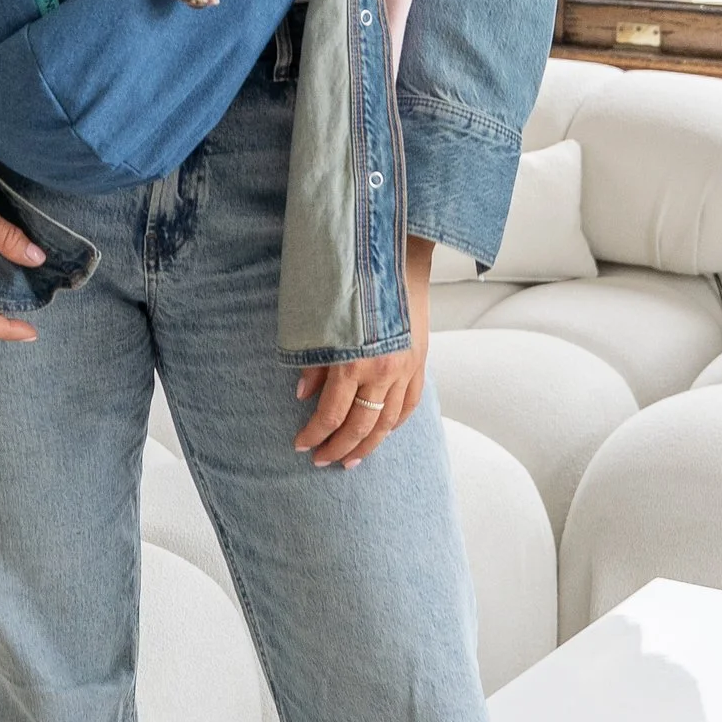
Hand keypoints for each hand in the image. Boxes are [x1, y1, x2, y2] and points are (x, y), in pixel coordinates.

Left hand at [293, 236, 432, 466]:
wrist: (397, 260)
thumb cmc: (354, 286)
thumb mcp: (323, 322)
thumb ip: (314, 362)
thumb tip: (303, 396)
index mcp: (355, 362)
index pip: (332, 414)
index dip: (314, 434)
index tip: (301, 445)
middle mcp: (383, 371)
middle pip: (360, 426)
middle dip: (339, 448)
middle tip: (322, 461)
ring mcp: (405, 370)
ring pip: (388, 423)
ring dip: (368, 445)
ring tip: (351, 460)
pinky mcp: (420, 363)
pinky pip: (410, 404)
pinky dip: (396, 423)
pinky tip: (383, 433)